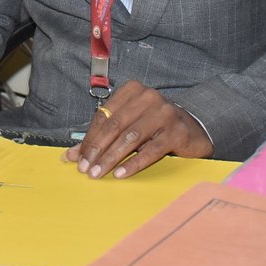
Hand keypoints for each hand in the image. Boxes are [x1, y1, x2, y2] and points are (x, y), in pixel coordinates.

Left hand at [63, 80, 213, 178]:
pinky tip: (121, 174)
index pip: (104, 116)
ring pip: (131, 138)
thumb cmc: (154, 127)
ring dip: (111, 158)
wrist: (193, 130)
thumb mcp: (127, 127)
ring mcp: (165, 113)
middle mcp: (149, 97)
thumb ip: (101, 137)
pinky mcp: (177, 132)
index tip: (78, 159)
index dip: (89, 139)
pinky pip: (151, 150)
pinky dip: (134, 163)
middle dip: (97, 150)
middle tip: (86, 169)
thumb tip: (72, 156)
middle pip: (115, 126)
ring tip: (99, 173)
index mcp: (133, 91)